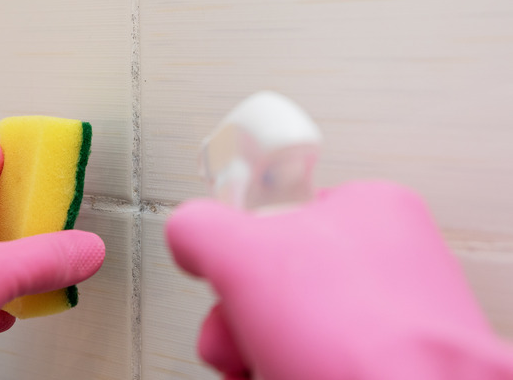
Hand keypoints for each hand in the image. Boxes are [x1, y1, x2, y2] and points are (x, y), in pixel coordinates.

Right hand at [166, 181, 512, 379]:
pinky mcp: (384, 368)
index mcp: (368, 211)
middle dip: (239, 324)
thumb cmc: (361, 339)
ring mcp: (388, 323)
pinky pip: (312, 363)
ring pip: (288, 333)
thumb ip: (201, 228)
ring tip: (268, 370)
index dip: (239, 253)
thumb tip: (185, 233)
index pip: (275, 216)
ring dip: (256, 356)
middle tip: (240, 340)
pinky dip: (284, 374)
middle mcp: (385, 264)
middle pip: (273, 284)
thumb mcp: (246, 256)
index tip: (228, 279)